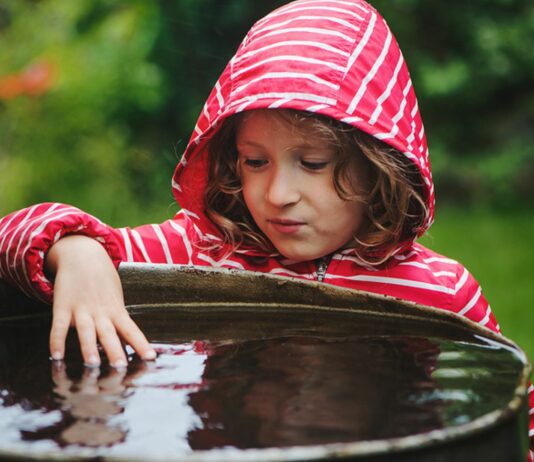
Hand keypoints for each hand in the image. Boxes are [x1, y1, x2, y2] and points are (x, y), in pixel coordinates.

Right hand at [45, 235, 155, 366]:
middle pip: (109, 334)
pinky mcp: (63, 306)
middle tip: (120, 367)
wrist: (83, 254)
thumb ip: (118, 320)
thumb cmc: (102, 281)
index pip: (132, 330)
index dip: (141, 344)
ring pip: (87, 331)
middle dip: (115, 351)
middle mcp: (101, 312)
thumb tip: (126, 343)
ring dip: (89, 348)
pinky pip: (59, 326)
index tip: (151, 357)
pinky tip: (56, 355)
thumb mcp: (115, 299)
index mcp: (116, 310)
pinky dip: (57, 340)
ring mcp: (82, 309)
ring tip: (93, 364)